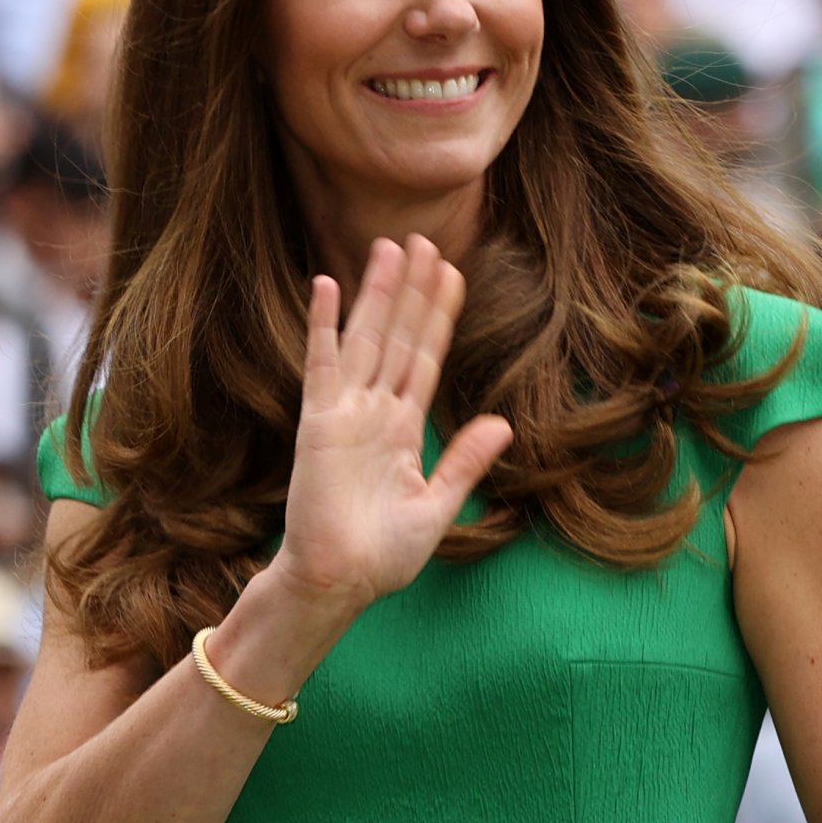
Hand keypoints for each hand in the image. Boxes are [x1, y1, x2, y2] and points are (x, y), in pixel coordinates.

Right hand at [271, 234, 512, 612]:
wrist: (338, 584)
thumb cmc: (380, 557)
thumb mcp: (436, 507)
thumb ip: (465, 461)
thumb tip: (504, 423)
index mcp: (402, 430)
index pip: (425, 360)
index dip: (439, 316)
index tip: (453, 273)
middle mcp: (373, 412)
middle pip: (397, 337)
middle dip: (412, 290)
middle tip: (422, 238)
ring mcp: (344, 413)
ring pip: (366, 338)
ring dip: (378, 293)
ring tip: (390, 247)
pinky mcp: (318, 423)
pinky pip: (322, 364)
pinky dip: (323, 324)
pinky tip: (327, 283)